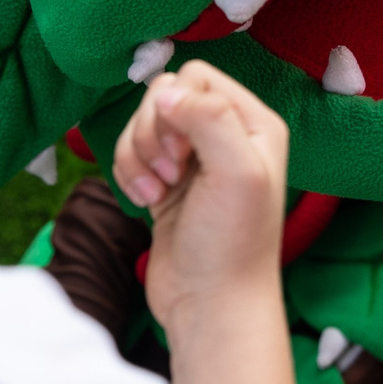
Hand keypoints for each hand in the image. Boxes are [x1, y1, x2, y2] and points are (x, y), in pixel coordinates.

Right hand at [109, 61, 288, 336]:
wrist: (210, 305)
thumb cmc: (233, 244)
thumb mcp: (237, 172)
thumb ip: (209, 118)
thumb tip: (166, 91)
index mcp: (254, 124)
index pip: (196, 78)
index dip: (178, 107)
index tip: (185, 152)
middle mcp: (226, 136)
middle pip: (163, 96)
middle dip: (152, 132)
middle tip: (172, 172)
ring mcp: (194, 160)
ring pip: (142, 125)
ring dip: (137, 155)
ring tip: (157, 191)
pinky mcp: (165, 183)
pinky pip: (131, 153)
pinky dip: (128, 173)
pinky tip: (144, 202)